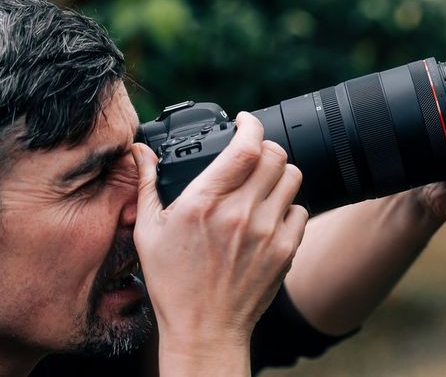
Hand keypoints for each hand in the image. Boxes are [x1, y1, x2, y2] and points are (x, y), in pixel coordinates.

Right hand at [132, 112, 306, 371]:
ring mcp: (268, 232)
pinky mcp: (286, 250)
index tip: (244, 122)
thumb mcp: (149, 230)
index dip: (249, 124)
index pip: (245, 146)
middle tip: (251, 154)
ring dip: (278, 173)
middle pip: (275, 154)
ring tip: (262, 183)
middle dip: (263, 147)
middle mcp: (241, 213)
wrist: (204, 328)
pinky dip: (289, 206)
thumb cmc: (173, 282)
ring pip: (292, 177)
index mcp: (205, 202)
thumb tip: (140, 151)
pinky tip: (270, 215)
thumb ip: (147, 184)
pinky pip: (301, 210)